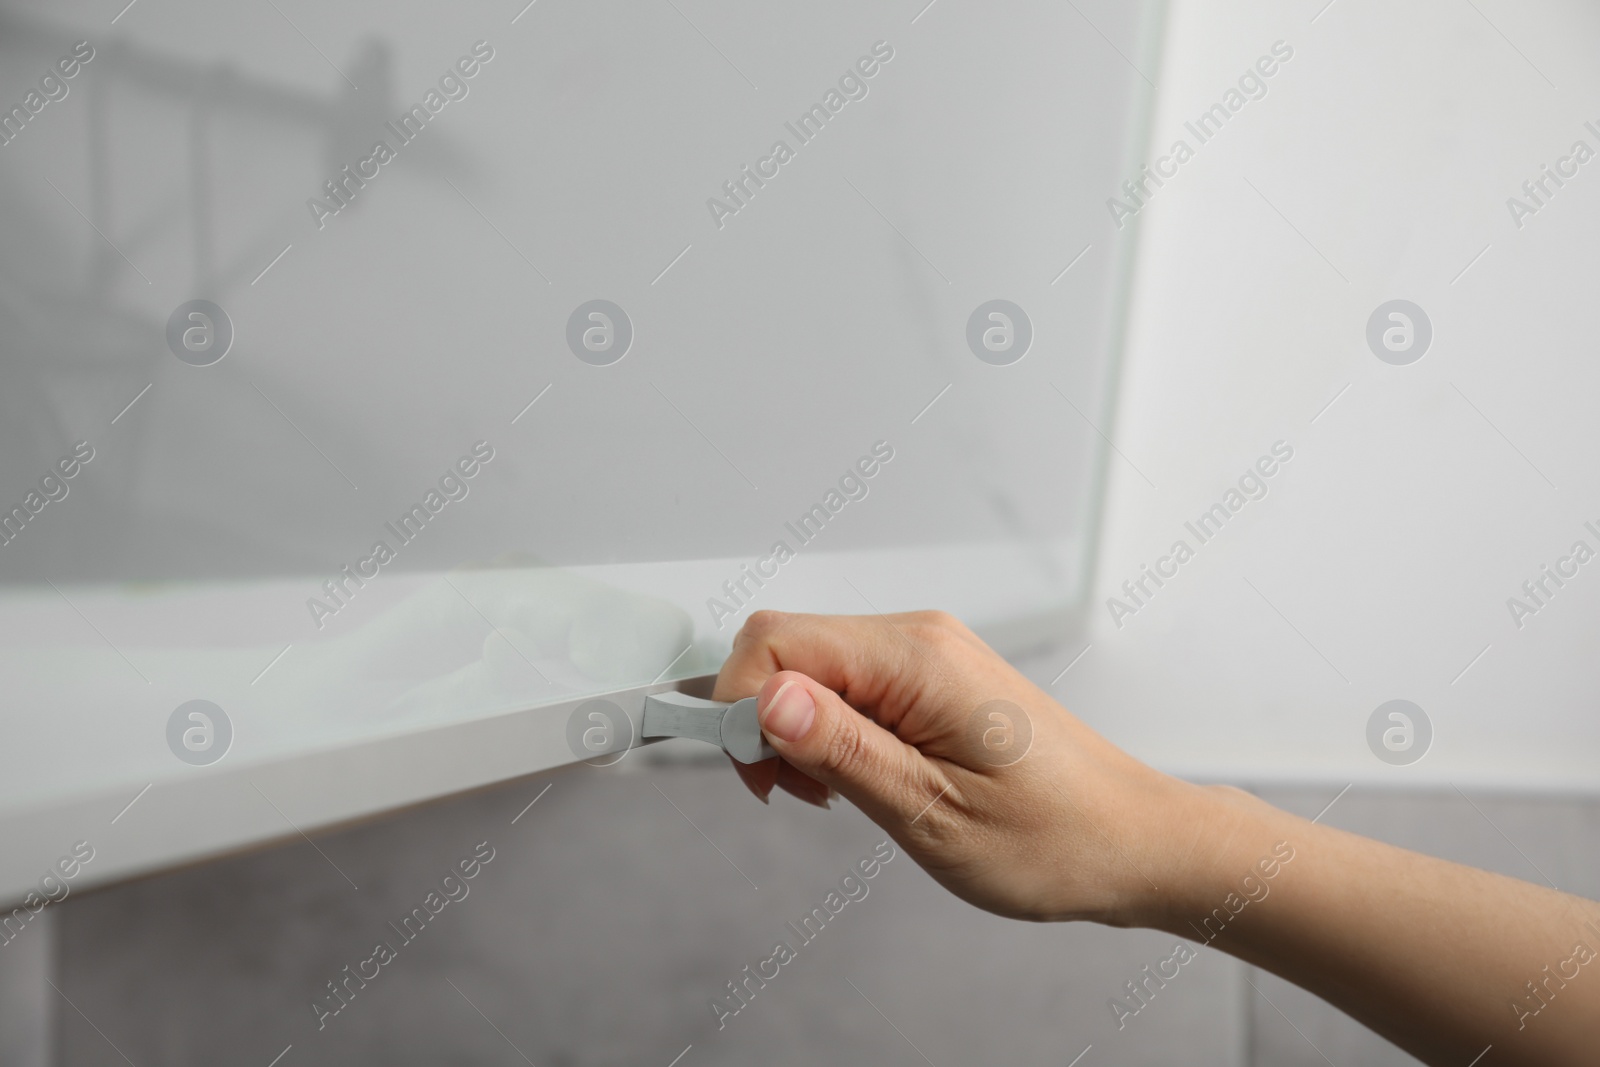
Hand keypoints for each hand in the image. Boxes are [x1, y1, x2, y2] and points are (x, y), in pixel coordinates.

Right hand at [712, 610, 1223, 924]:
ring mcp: (927, 652)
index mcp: (916, 659)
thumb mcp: (929, 812)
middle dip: (761, 719)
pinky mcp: (933, 676)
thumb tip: (763, 699)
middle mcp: (919, 637)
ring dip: (796, 729)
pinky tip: (859, 779)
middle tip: (793, 795)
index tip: (755, 777)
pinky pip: (849, 682)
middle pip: (785, 646)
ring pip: (812, 665)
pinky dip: (831, 729)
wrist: (1133, 841)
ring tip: (834, 796)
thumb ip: (840, 747)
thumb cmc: (1055, 839)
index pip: (774, 642)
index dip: (738, 707)